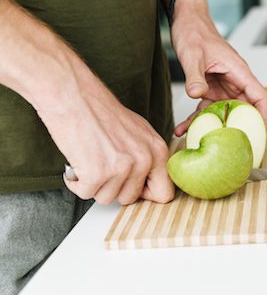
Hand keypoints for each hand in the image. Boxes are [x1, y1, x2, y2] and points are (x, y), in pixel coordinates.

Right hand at [37, 74, 174, 204]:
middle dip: (113, 188)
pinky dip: (76, 182)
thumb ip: (148, 157)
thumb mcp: (139, 132)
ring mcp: (122, 168)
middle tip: (103, 167)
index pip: (164, 193)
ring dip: (94, 184)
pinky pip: (85, 193)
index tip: (132, 187)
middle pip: (130, 198)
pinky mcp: (97, 173)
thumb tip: (151, 181)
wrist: (74, 96)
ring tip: (89, 160)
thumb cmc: (101, 111)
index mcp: (158, 150)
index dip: (145, 194)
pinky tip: (77, 163)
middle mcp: (144, 160)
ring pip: (106, 198)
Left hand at [170, 11, 266, 136]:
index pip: (260, 97)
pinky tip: (182, 128)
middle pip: (245, 109)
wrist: (186, 22)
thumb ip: (195, 76)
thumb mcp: (193, 55)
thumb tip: (197, 95)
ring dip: (212, 127)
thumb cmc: (194, 32)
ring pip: (225, 112)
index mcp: (239, 72)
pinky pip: (207, 108)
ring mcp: (223, 86)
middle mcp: (235, 81)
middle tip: (232, 147)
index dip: (262, 116)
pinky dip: (196, 119)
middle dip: (239, 129)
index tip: (258, 133)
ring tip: (197, 141)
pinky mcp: (211, 88)